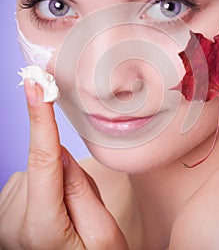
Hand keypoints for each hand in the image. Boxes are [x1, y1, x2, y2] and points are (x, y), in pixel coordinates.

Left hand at [0, 81, 127, 249]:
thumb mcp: (104, 235)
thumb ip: (83, 190)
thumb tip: (61, 153)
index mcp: (41, 226)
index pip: (42, 159)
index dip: (40, 120)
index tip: (36, 87)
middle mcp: (13, 218)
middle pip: (48, 167)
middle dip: (70, 176)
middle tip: (84, 210)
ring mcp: (4, 213)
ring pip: (40, 173)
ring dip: (59, 186)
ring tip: (69, 218)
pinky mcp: (4, 207)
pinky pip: (32, 181)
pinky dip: (47, 190)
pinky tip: (54, 215)